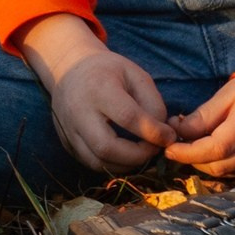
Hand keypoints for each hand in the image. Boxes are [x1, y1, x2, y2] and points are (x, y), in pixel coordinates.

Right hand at [22, 14, 174, 172]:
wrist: (67, 69)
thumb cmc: (106, 70)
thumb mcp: (134, 74)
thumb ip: (152, 102)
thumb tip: (162, 134)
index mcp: (98, 88)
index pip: (127, 117)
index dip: (153, 132)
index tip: (168, 136)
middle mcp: (79, 111)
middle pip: (107, 147)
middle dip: (137, 156)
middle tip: (154, 150)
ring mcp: (69, 129)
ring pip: (97, 162)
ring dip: (126, 165)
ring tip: (141, 154)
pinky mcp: (66, 142)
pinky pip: (90, 163)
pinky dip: (112, 165)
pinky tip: (125, 156)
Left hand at [165, 75, 234, 178]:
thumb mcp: (227, 94)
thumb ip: (202, 116)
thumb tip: (177, 132)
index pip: (216, 148)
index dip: (189, 152)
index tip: (169, 148)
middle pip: (220, 166)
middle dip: (193, 159)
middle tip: (178, 145)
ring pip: (228, 173)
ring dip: (206, 164)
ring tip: (195, 146)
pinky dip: (222, 166)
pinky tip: (214, 153)